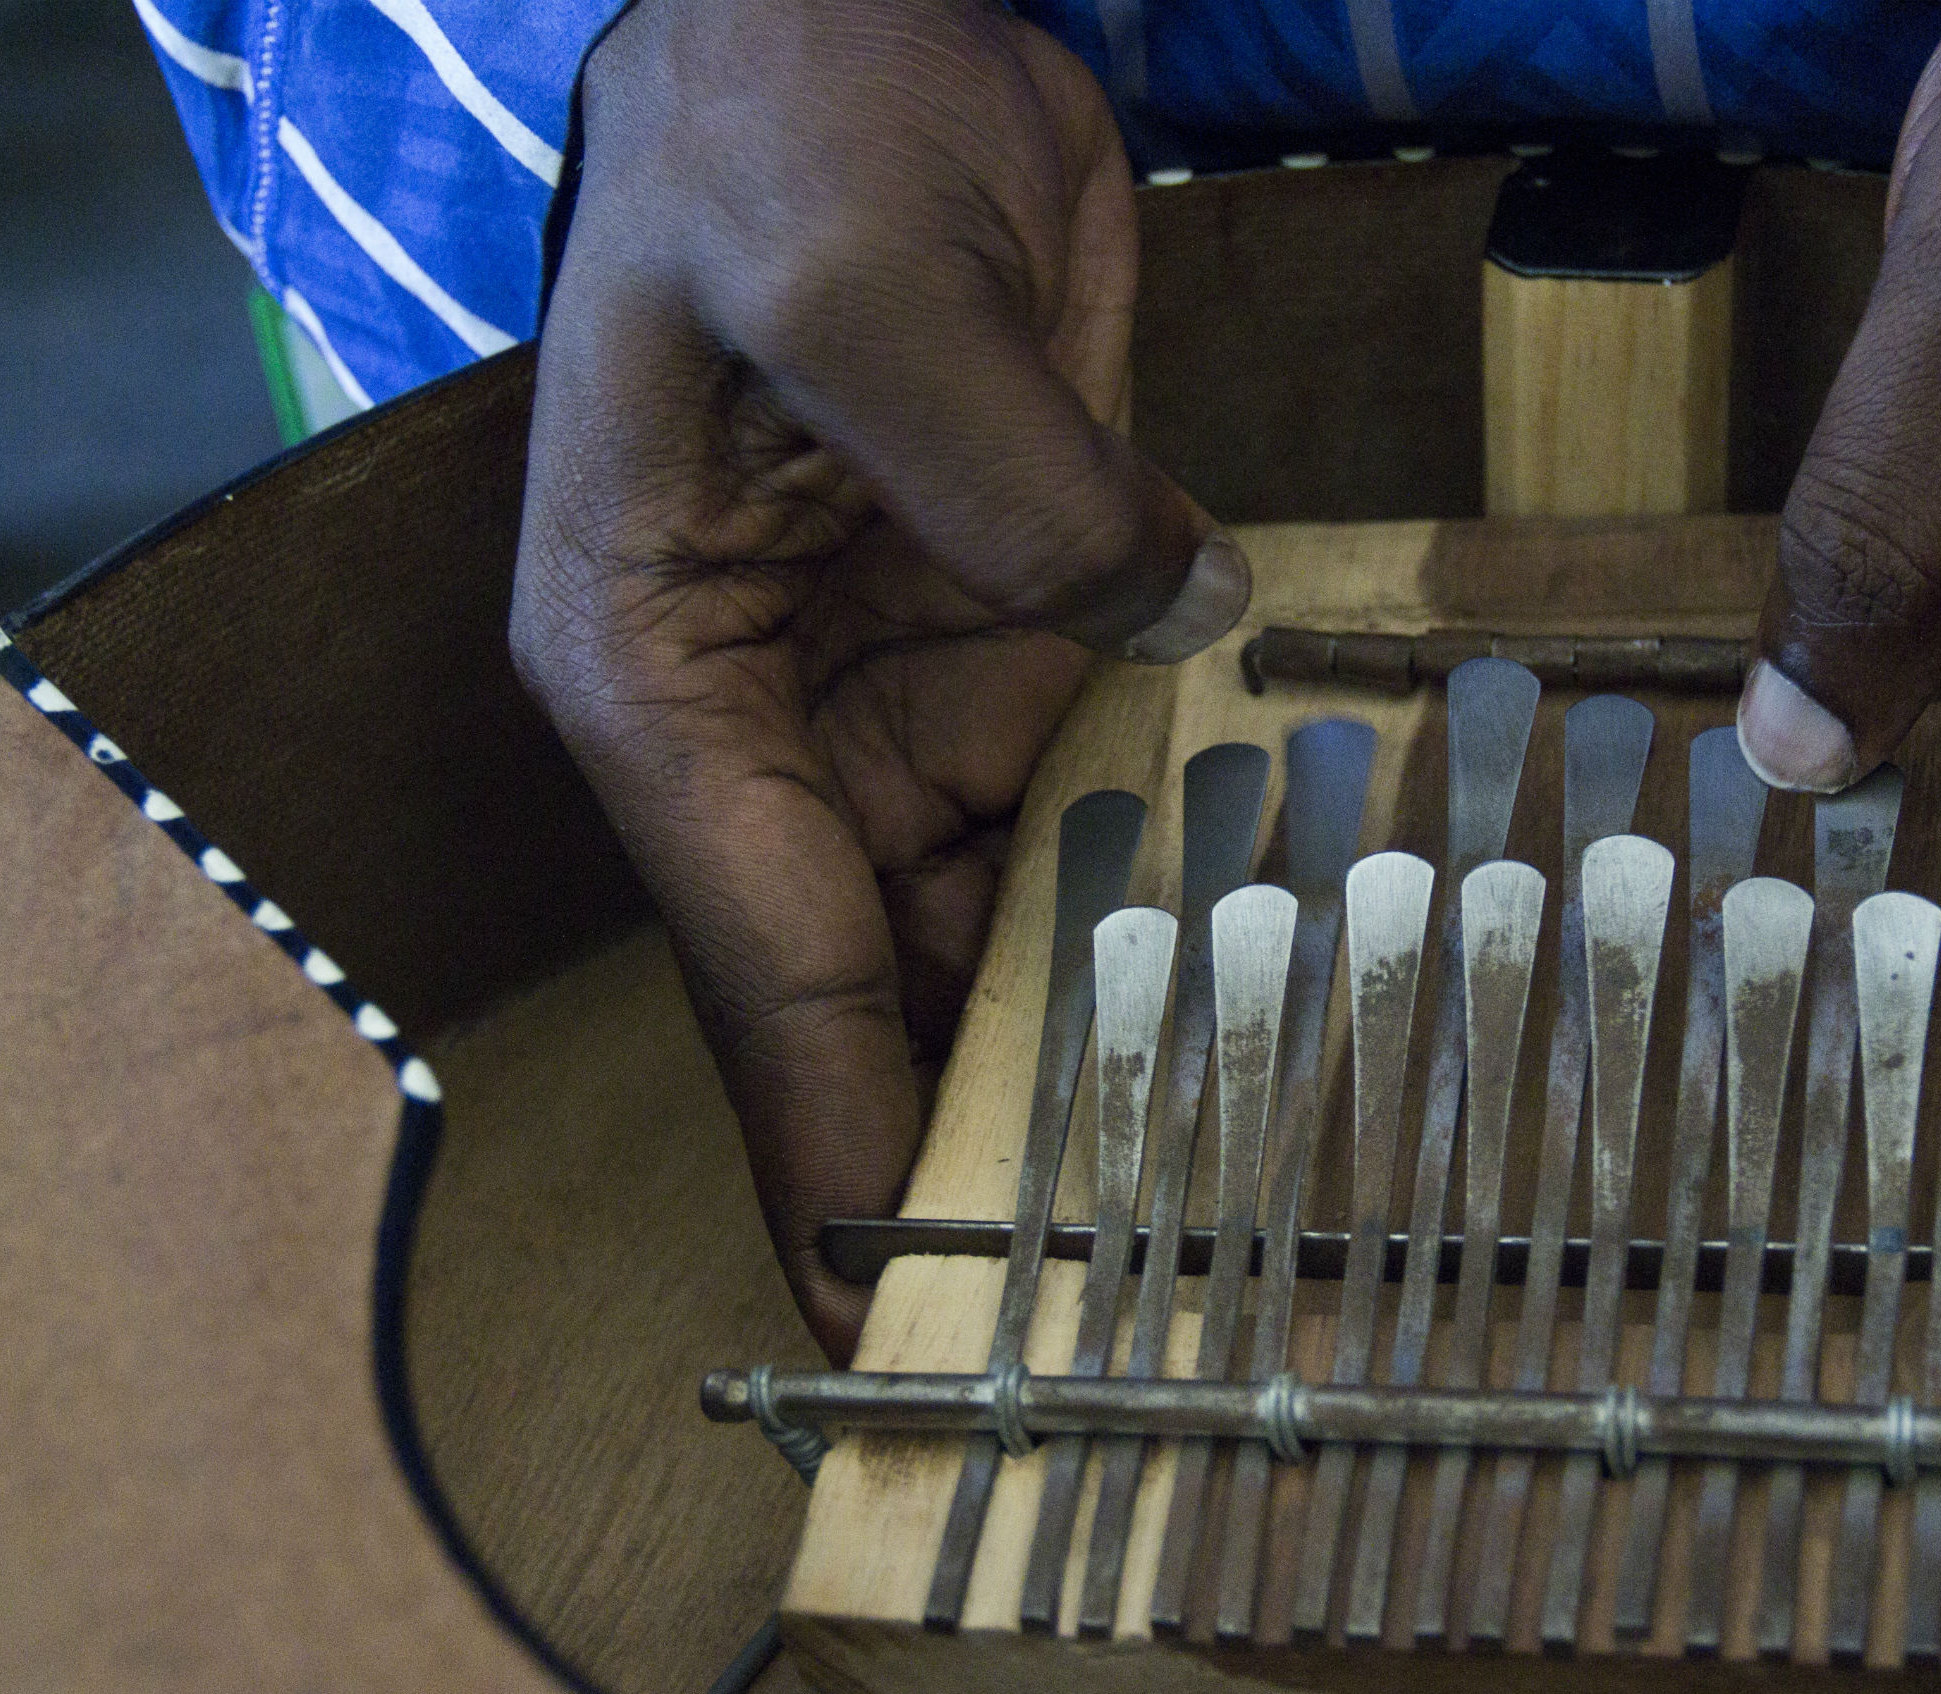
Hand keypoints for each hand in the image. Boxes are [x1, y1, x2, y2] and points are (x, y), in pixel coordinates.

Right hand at [510, 0, 1246, 1360]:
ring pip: (1005, 919)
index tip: (908, 1316)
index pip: (757, 971)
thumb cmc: (782, 123)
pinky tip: (1278, 981)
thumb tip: (1157, 629)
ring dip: (1105, 1031)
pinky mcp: (1020, 631)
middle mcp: (773, 722)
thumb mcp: (865, 284)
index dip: (838, 1148)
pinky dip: (1178, 889)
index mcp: (662, 682)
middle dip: (993, 1128)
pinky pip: (1103, 802)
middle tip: (1128, 1295)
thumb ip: (1004, 484)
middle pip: (883, 982)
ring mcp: (904, 687)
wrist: (860, 10)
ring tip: (1226, 1189)